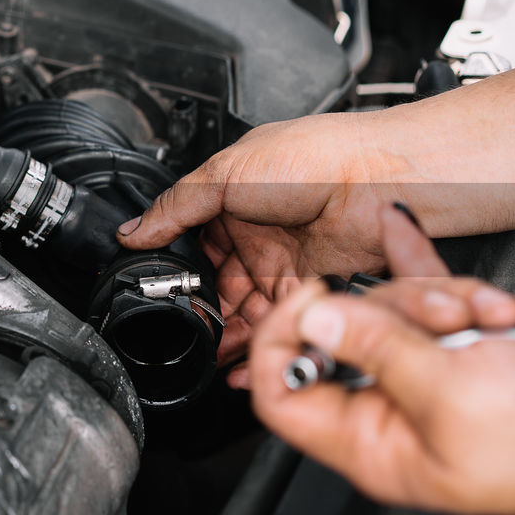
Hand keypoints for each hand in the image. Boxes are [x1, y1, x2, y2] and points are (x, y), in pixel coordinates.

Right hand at [117, 113, 407, 363]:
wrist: (381, 177)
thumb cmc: (314, 156)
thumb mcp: (226, 173)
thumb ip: (176, 207)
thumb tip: (132, 230)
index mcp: (228, 199)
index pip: (190, 246)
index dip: (177, 275)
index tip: (161, 299)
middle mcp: (254, 232)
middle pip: (216, 285)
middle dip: (201, 312)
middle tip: (186, 335)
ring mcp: (282, 259)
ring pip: (245, 308)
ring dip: (228, 333)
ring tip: (210, 356)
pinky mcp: (310, 285)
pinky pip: (278, 320)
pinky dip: (262, 341)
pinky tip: (244, 358)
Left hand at [249, 204, 514, 514]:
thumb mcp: (450, 394)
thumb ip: (376, 351)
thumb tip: (312, 320)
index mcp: (368, 444)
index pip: (279, 395)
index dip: (280, 342)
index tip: (305, 301)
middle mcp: (387, 414)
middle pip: (339, 338)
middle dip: (387, 310)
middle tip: (437, 315)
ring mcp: (423, 382)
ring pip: (391, 313)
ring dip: (438, 299)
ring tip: (485, 317)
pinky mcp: (459, 353)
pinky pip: (426, 301)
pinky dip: (428, 272)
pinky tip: (402, 227)